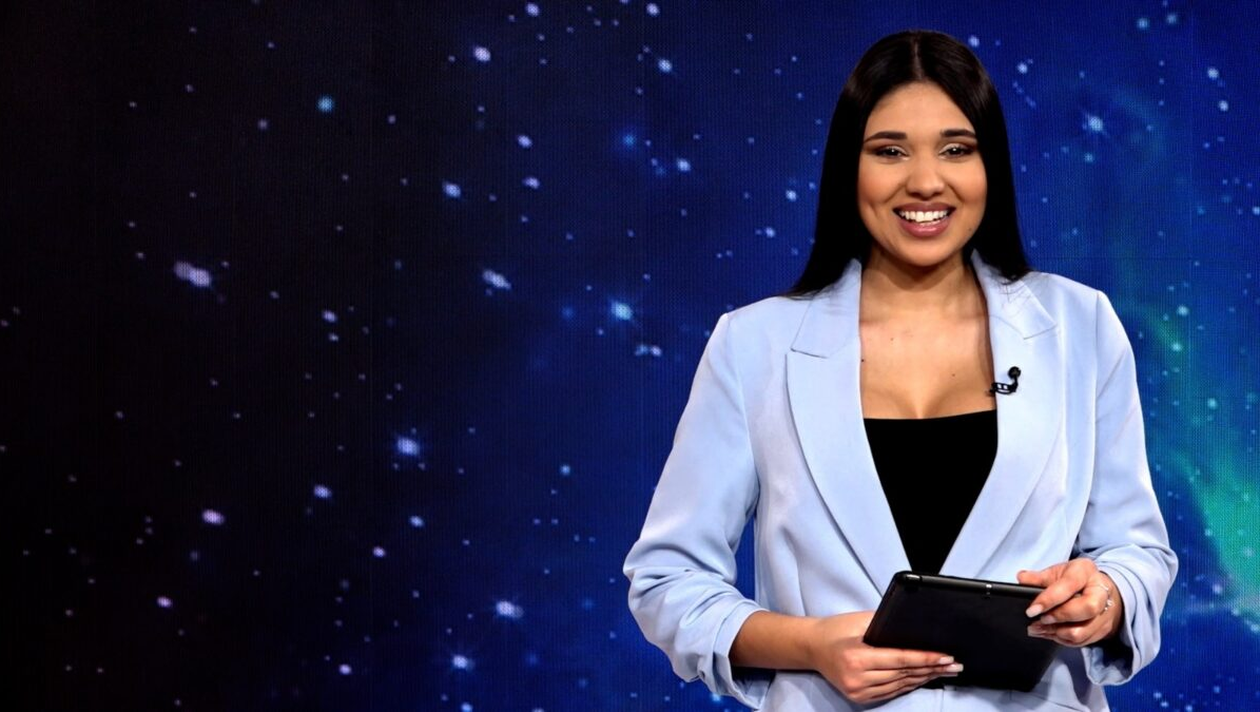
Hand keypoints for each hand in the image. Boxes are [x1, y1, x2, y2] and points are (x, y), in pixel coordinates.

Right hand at [807, 611, 961, 703]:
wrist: (811, 647)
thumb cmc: (836, 629)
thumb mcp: (860, 621)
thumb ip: (886, 626)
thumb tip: (915, 630)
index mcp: (857, 657)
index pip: (900, 659)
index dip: (925, 659)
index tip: (946, 657)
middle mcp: (857, 678)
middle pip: (903, 674)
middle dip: (931, 668)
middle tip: (954, 665)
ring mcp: (858, 691)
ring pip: (900, 685)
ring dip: (924, 678)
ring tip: (944, 671)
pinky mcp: (859, 698)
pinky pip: (891, 692)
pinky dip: (909, 684)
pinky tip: (923, 678)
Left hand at [1018, 559, 1123, 646]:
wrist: (1098, 589)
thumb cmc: (1075, 579)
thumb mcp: (1056, 572)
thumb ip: (1038, 577)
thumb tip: (1022, 578)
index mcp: (1085, 571)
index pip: (1069, 585)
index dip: (1049, 599)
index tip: (1032, 610)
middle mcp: (1100, 591)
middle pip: (1086, 609)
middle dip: (1059, 617)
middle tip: (1041, 619)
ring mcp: (1104, 612)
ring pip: (1083, 631)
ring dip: (1058, 633)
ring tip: (1039, 629)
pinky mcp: (1103, 628)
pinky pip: (1082, 641)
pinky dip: (1063, 640)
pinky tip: (1049, 634)